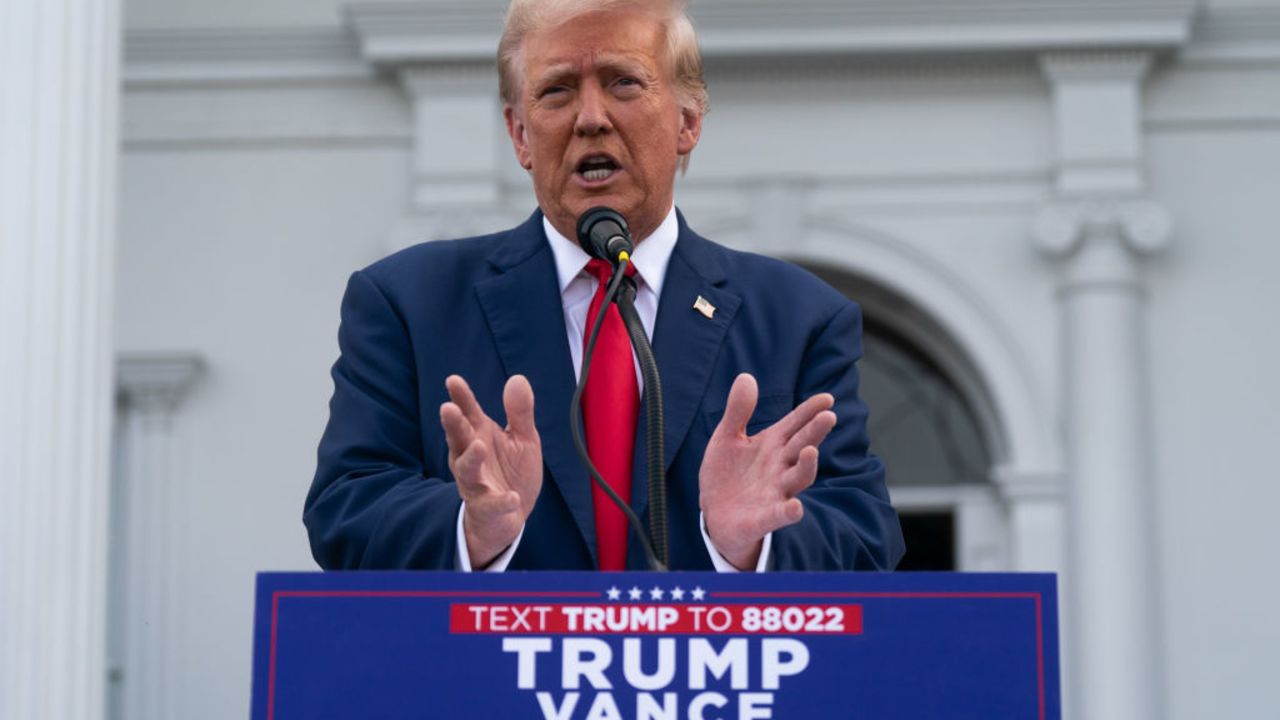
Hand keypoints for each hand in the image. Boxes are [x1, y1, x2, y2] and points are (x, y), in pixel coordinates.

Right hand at [440, 374, 541, 567]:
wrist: (510, 516)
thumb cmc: (511, 471)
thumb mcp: (522, 438)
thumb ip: (519, 412)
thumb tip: (517, 378)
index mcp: (480, 436)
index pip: (468, 413)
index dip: (460, 397)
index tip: (453, 380)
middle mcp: (471, 458)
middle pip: (459, 439)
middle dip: (453, 426)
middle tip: (448, 409)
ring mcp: (476, 483)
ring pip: (466, 471)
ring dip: (471, 459)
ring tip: (480, 446)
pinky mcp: (487, 507)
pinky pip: (491, 505)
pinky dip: (501, 501)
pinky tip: (512, 497)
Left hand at [699, 374, 836, 568]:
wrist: (715, 514)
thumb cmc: (727, 474)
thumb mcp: (727, 438)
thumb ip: (738, 411)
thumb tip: (746, 377)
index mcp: (772, 445)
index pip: (795, 424)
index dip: (810, 411)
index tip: (827, 398)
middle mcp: (779, 467)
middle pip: (802, 447)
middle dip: (815, 432)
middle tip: (828, 416)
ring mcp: (774, 493)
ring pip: (798, 479)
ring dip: (806, 467)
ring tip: (811, 451)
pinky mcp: (763, 518)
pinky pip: (778, 515)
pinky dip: (788, 512)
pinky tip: (796, 508)